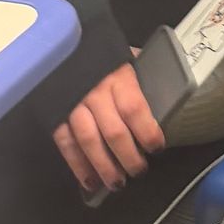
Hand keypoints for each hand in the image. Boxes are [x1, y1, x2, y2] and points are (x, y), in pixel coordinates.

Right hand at [52, 59, 165, 195]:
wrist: (62, 39)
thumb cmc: (103, 52)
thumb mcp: (127, 57)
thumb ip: (143, 74)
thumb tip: (168, 90)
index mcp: (118, 76)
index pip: (135, 108)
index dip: (147, 131)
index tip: (157, 148)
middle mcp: (95, 92)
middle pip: (113, 131)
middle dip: (128, 157)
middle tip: (139, 172)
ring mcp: (73, 104)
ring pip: (88, 141)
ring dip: (103, 167)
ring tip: (116, 184)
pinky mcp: (54, 113)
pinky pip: (65, 144)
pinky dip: (76, 165)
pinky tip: (88, 181)